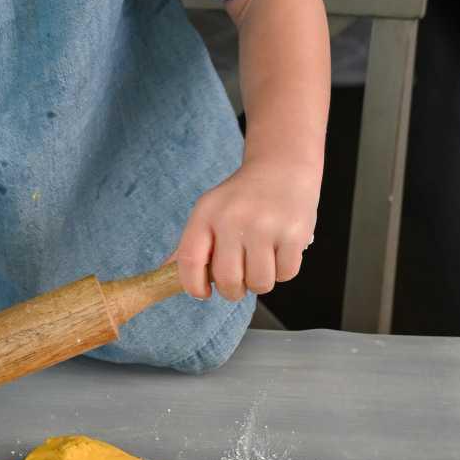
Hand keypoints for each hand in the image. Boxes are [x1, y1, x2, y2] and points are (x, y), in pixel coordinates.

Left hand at [165, 158, 320, 301]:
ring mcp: (265, 226)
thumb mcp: (210, 210)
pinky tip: (280, 251)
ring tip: (261, 261)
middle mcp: (233, 218)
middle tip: (240, 278)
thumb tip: (165, 273)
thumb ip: (191, 244)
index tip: (203, 292)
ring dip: (260, 281)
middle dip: (233, 290)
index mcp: (206, 213)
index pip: (190, 261)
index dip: (193, 286)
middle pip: (227, 280)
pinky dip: (283, 271)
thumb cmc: (243, 197)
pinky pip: (285, 274)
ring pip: (259, 283)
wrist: (282, 167)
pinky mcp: (294, 233)